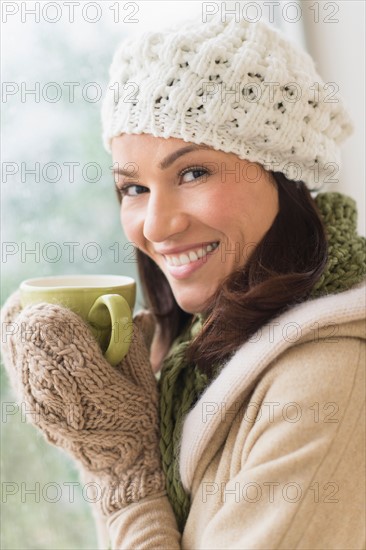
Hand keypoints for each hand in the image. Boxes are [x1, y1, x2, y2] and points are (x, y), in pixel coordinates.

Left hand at [0, 291, 165, 516]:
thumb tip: (142, 312)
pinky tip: (26, 329)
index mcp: (84, 378)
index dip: (54, 309)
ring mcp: (34, 398)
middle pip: (25, 333)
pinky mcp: (27, 404)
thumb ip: (138, 342)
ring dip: (20, 321)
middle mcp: (50, 387)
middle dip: (33, 309)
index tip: (67, 303)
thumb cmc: (137, 421)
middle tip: (49, 301)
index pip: (53, 331)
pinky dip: (14, 339)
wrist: (117, 467)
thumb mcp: (144, 380)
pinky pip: (11, 361)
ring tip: (35, 309)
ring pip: (12, 345)